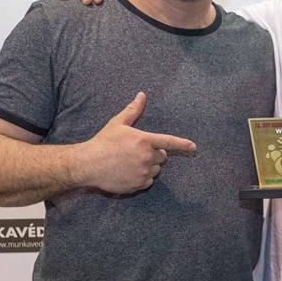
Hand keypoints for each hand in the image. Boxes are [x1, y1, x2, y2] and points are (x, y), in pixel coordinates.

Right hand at [81, 92, 195, 193]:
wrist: (88, 164)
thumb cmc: (103, 142)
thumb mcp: (118, 123)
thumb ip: (133, 110)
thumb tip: (142, 95)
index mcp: (144, 140)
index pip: (169, 142)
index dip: (182, 144)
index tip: (193, 147)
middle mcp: (146, 157)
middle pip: (162, 157)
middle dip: (154, 154)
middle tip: (136, 152)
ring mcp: (143, 172)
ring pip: (156, 170)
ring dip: (149, 166)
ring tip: (130, 162)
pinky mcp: (138, 185)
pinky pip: (148, 182)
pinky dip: (142, 178)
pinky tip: (128, 173)